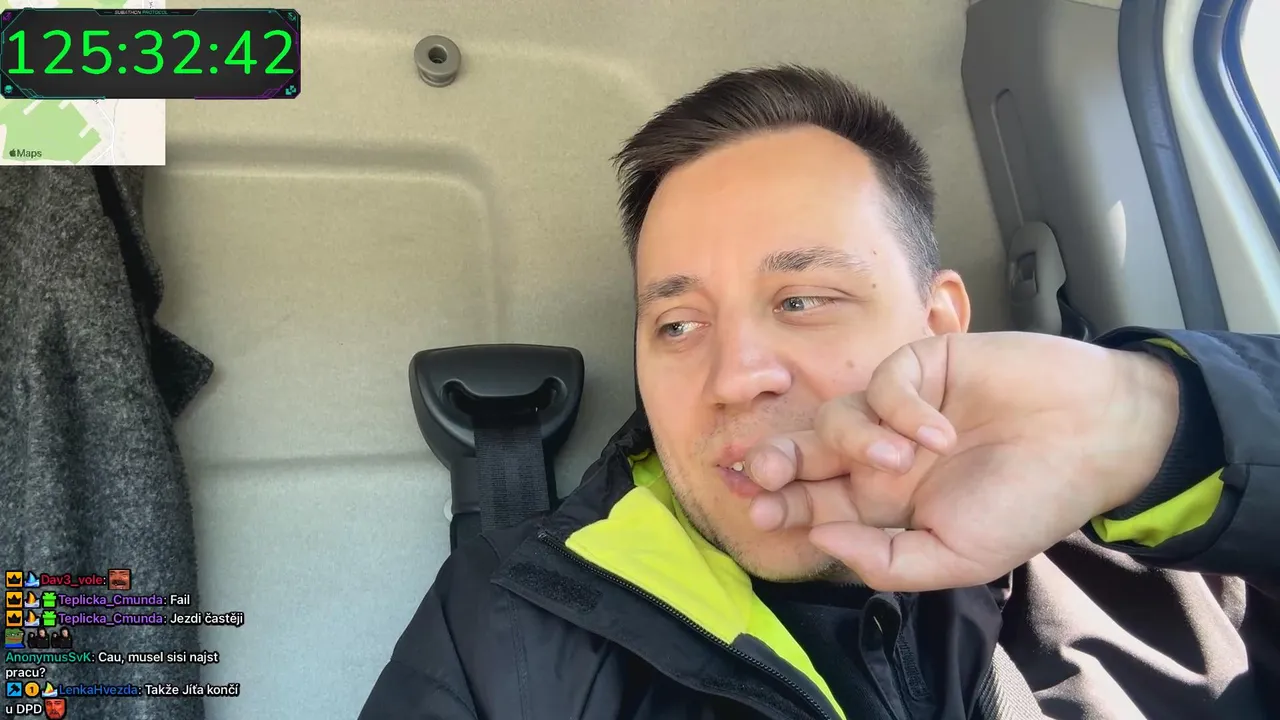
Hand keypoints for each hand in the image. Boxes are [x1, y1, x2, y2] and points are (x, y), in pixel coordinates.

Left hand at [744, 332, 1180, 591]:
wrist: (1094, 438)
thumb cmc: (1028, 503)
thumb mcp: (958, 558)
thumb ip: (887, 560)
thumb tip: (821, 541)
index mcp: (885, 504)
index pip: (816, 504)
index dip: (782, 505)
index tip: (756, 511)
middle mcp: (882, 455)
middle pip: (807, 454)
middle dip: (779, 462)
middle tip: (766, 473)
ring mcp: (898, 409)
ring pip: (836, 417)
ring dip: (859, 442)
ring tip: (905, 460)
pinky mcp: (921, 367)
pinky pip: (881, 383)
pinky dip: (901, 408)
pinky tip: (939, 431)